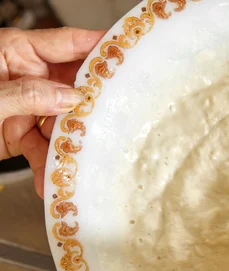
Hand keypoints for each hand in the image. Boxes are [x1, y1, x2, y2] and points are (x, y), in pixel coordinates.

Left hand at [0, 27, 103, 197]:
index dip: (98, 45)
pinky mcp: (20, 135)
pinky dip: (48, 167)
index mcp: (12, 53)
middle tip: (117, 114)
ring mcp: (24, 107)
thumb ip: (25, 95)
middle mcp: (23, 77)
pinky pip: (44, 149)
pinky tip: (51, 181)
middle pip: (71, 85)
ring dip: (72, 144)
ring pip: (63, 122)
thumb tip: (67, 97)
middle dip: (93, 104)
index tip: (127, 49)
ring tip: (81, 159)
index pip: (65, 43)